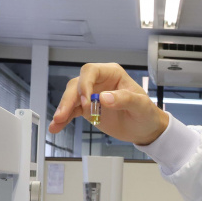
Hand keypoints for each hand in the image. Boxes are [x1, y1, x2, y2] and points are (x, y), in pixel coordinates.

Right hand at [48, 63, 168, 145]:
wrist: (145, 129)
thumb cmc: (146, 113)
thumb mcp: (141, 106)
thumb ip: (125, 99)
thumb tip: (104, 97)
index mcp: (112, 74)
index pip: (91, 71)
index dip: (85, 83)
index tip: (86, 101)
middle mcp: (99, 82)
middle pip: (77, 85)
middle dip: (68, 99)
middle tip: (63, 115)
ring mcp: (91, 95)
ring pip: (71, 97)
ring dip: (62, 110)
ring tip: (56, 123)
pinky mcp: (87, 109)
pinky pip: (72, 111)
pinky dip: (64, 119)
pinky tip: (55, 127)